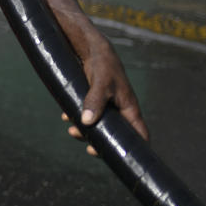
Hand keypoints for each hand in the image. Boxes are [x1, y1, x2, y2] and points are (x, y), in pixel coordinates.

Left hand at [63, 41, 148, 155]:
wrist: (90, 48)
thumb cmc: (103, 64)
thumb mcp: (100, 83)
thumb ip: (95, 101)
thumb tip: (87, 123)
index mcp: (129, 108)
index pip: (139, 134)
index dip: (133, 148)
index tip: (119, 157)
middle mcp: (119, 110)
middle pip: (114, 135)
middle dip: (100, 142)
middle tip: (88, 147)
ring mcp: (105, 106)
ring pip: (97, 126)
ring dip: (84, 131)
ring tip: (72, 129)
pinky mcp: (92, 100)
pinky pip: (85, 115)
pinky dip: (76, 118)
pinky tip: (65, 116)